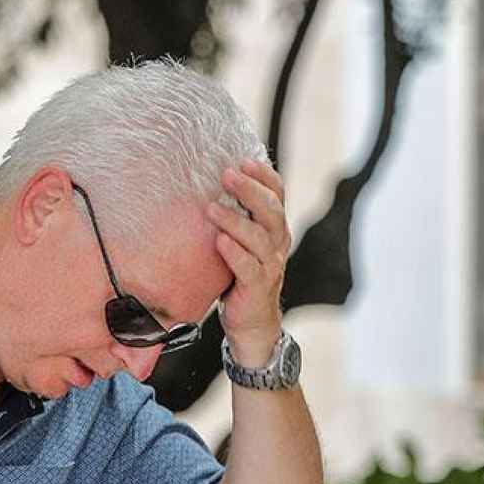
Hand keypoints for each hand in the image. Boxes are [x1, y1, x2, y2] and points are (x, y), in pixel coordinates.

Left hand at [206, 160, 291, 366]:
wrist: (252, 323)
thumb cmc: (241, 277)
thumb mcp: (242, 244)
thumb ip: (235, 219)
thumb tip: (205, 187)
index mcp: (275, 229)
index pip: (278, 195)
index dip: (264, 176)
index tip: (244, 160)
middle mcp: (277, 244)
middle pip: (271, 210)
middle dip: (249, 190)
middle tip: (227, 175)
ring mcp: (270, 266)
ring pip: (258, 237)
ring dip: (235, 220)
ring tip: (211, 208)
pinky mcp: (258, 287)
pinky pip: (247, 267)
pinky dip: (234, 253)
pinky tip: (218, 241)